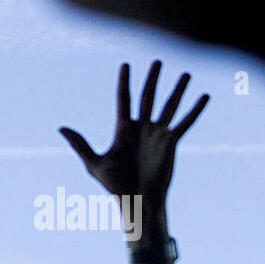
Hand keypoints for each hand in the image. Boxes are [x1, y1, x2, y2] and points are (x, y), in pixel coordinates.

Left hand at [59, 61, 207, 217]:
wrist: (137, 202)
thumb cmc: (115, 186)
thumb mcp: (95, 163)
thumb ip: (80, 144)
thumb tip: (60, 128)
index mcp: (123, 129)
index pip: (123, 99)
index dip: (124, 82)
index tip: (125, 65)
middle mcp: (141, 128)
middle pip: (147, 96)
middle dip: (152, 79)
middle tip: (157, 61)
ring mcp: (157, 134)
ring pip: (168, 106)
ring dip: (177, 90)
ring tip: (186, 73)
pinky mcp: (171, 143)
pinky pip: (185, 123)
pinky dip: (195, 110)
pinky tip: (204, 96)